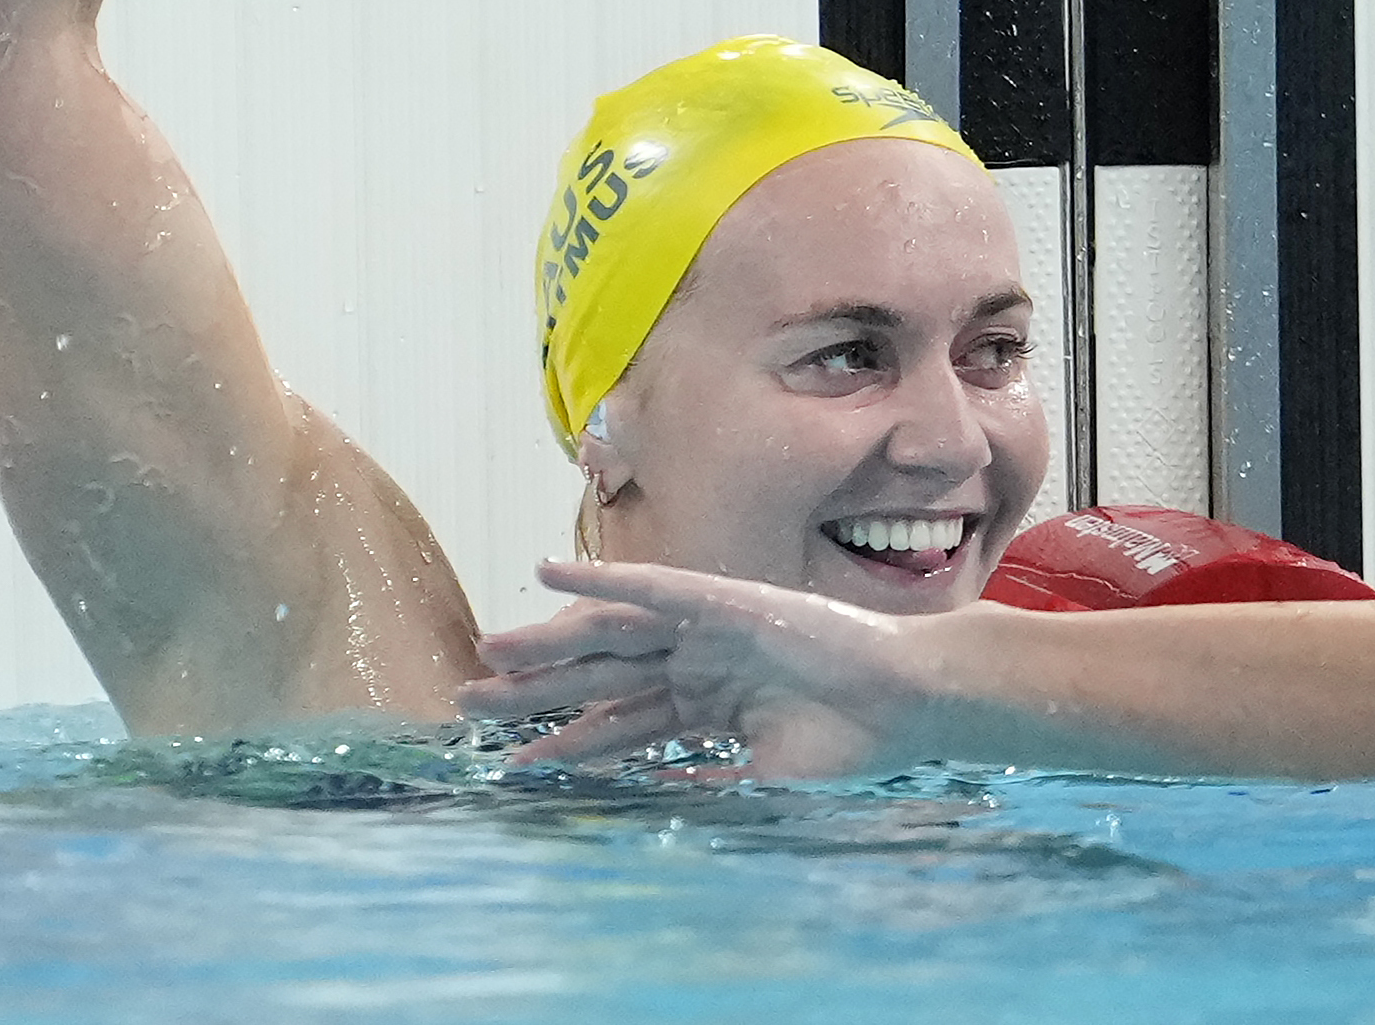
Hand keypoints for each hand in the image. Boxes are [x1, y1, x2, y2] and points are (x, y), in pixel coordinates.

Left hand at [463, 559, 938, 777]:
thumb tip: (641, 802)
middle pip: (603, 677)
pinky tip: (550, 572)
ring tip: (489, 653)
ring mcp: (711, 630)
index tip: (514, 763)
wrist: (906, 705)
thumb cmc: (851, 744)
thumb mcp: (758, 778)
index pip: (623, 723)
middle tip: (468, 705)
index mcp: (711, 706)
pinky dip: (601, 579)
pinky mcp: (724, 601)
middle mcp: (701, 664)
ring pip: (614, 635)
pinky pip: (651, 588)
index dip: (568, 742)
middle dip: (537, 693)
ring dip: (550, 642)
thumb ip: (700, 782)